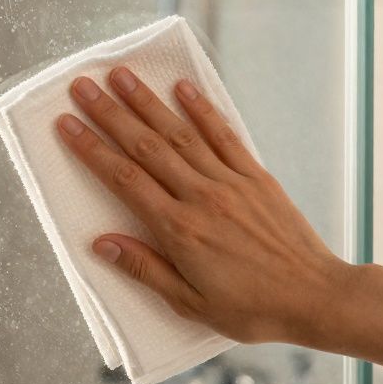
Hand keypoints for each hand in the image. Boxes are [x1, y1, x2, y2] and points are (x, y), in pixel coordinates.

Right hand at [55, 66, 342, 344]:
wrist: (316, 297)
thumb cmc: (253, 308)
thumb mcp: (192, 304)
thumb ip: (145, 269)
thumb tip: (102, 244)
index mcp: (179, 230)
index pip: (124, 180)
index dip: (92, 149)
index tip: (66, 124)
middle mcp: (201, 197)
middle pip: (146, 147)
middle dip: (110, 114)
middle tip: (82, 85)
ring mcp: (230, 182)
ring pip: (180, 133)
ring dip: (148, 102)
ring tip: (122, 75)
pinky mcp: (256, 177)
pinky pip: (224, 136)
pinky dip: (203, 110)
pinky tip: (183, 88)